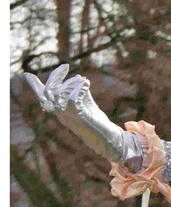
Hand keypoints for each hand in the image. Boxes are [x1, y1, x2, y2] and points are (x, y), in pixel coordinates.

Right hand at [24, 64, 142, 166]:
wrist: (107, 139)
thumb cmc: (96, 122)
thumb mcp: (87, 104)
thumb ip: (81, 92)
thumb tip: (78, 77)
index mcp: (60, 111)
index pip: (44, 98)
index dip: (35, 86)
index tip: (27, 74)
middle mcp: (61, 114)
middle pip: (49, 93)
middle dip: (56, 76)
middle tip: (66, 67)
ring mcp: (69, 116)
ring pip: (60, 94)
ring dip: (71, 82)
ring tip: (83, 80)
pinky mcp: (80, 116)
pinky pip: (73, 99)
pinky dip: (79, 87)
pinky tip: (86, 83)